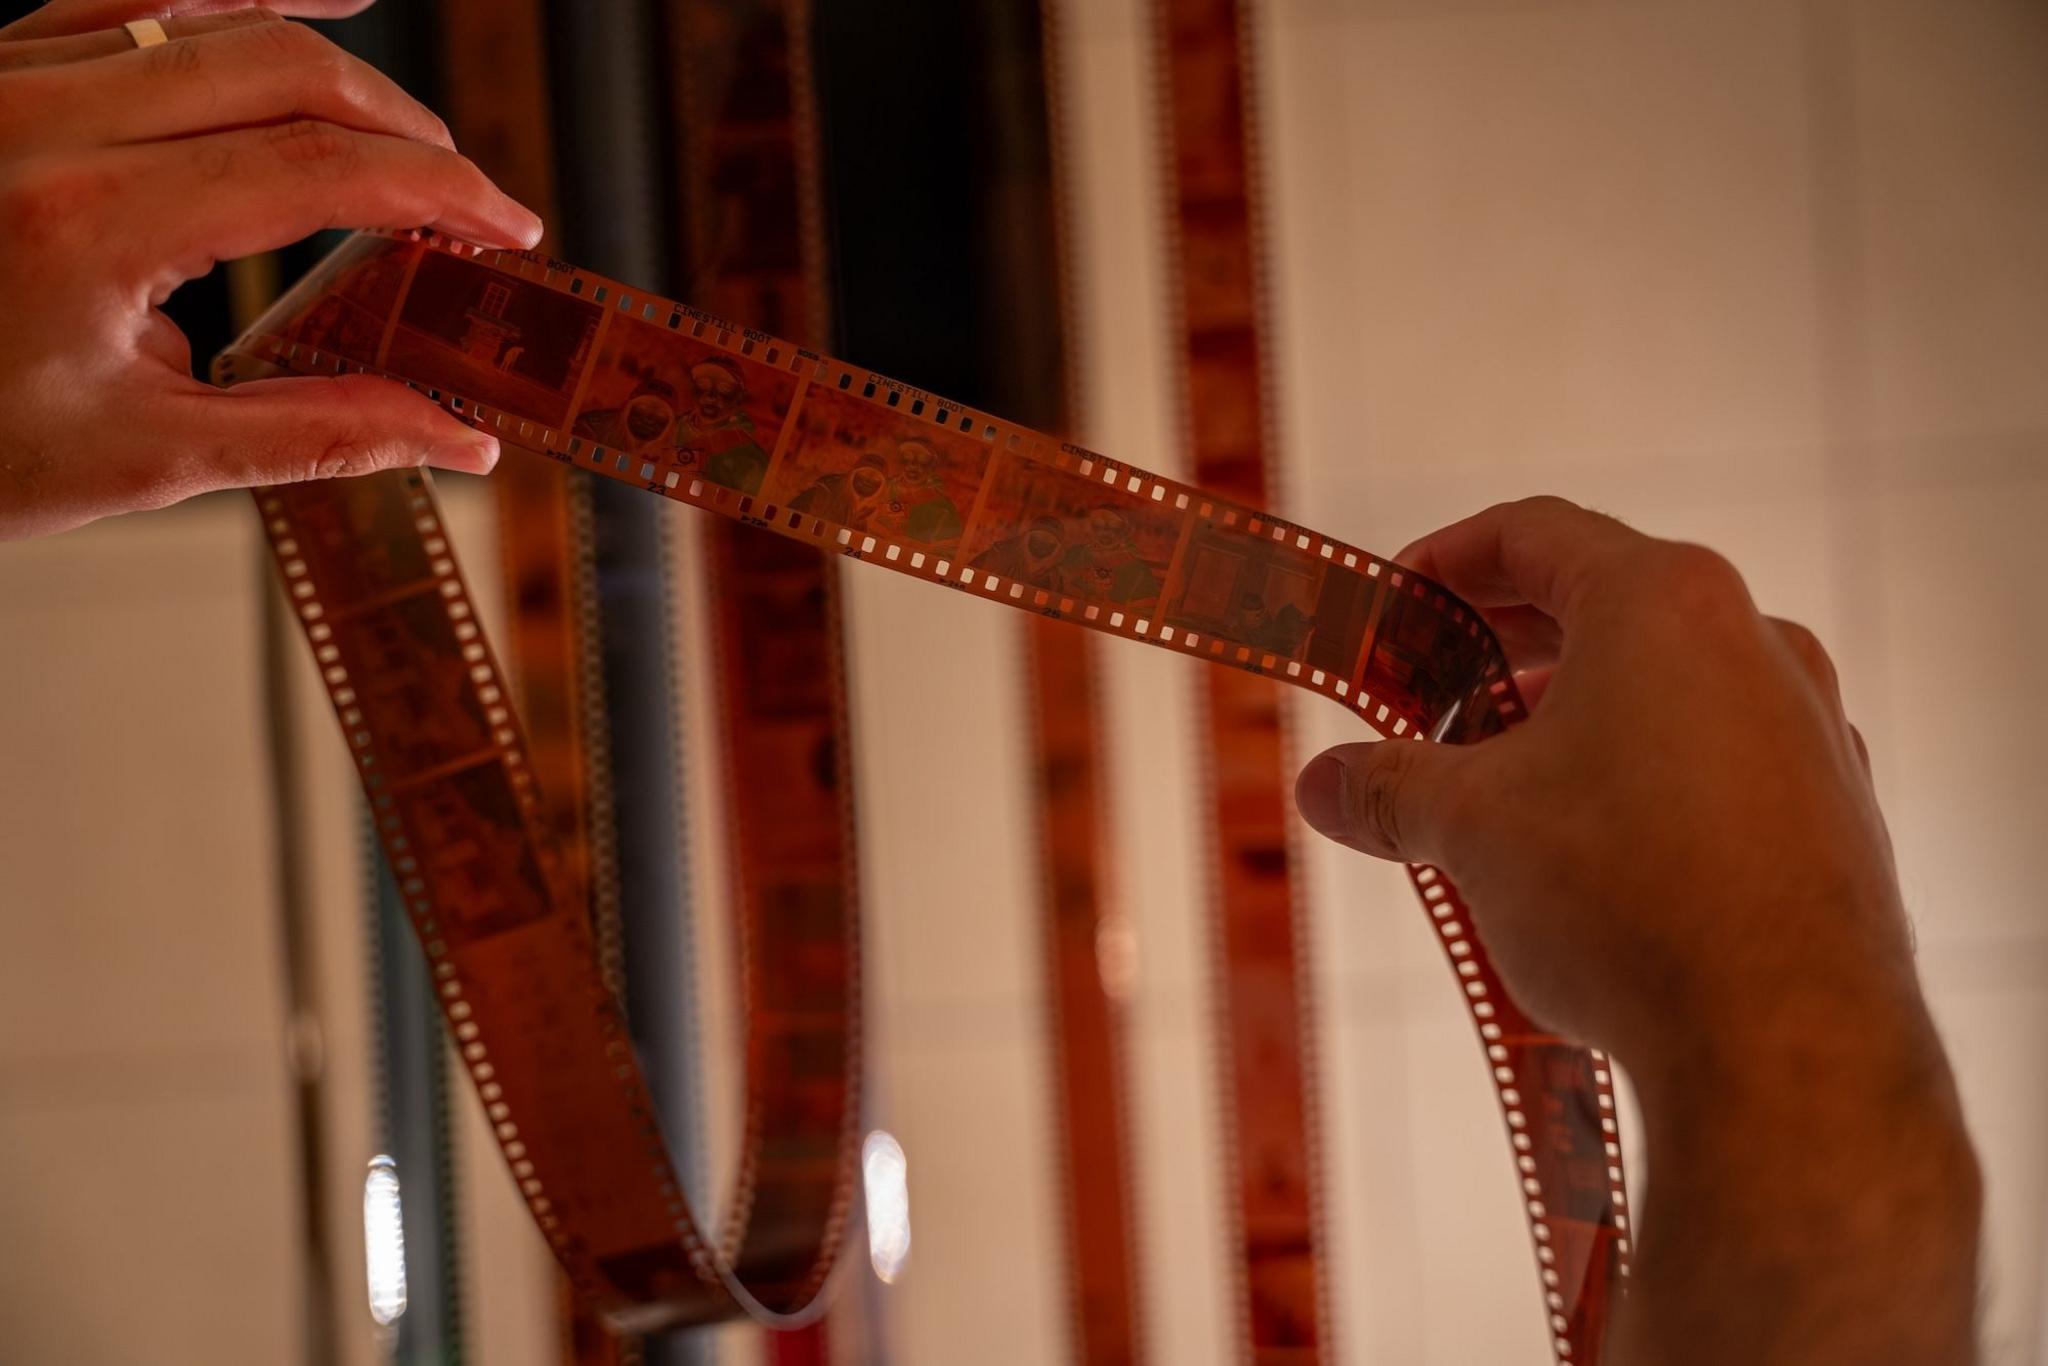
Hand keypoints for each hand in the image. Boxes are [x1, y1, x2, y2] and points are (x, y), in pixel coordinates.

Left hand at [0, 1, 543, 539]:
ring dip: (335, 61)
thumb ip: (318, 434)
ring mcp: (8, 77)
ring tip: (410, 125)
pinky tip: (312, 0)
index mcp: (86, 224)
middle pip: (285, 69)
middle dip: (406, 128)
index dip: (439, 192)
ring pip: (213, 12)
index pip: (318, 168)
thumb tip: (458, 437)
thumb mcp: (144, 458)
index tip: (508, 228)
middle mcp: (40, 122)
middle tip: (467, 200)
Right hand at [1296, 496, 1978, 1363]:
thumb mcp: (1470, 828)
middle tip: (1422, 703)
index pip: (1532, 534)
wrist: (1788, 1050)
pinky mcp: (1833, 815)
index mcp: (1662, 602)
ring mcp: (1807, 729)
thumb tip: (1323, 788)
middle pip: (1600, 610)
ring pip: (1662, 693)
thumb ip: (1387, 787)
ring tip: (1490, 792)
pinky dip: (1636, 781)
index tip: (1391, 607)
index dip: (1444, 561)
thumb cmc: (1627, 899)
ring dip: (1565, 726)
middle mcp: (1754, 642)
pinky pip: (1713, 765)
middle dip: (1497, 654)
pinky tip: (1582, 857)